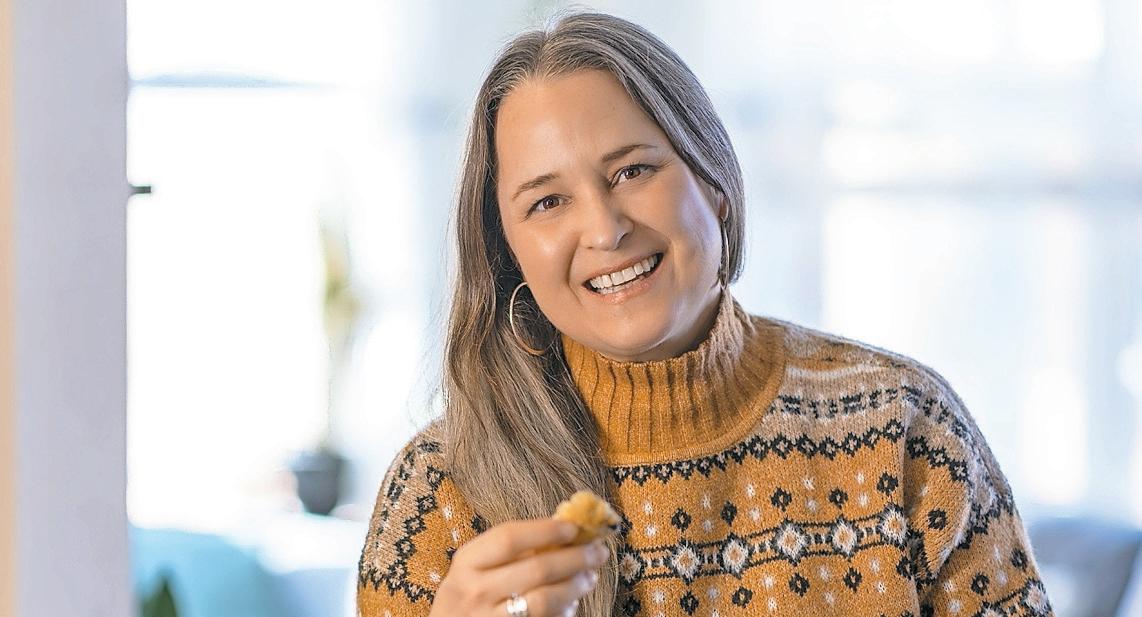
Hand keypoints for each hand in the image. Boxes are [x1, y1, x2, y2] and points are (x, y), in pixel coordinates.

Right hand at [428, 518, 607, 616]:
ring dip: (575, 586)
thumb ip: (510, 552)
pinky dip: (563, 611)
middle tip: (598, 551)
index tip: (574, 527)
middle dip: (574, 557)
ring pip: (543, 600)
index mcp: (467, 563)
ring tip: (590, 577)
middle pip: (535, 568)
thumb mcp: (475, 570)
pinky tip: (572, 603)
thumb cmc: (468, 597)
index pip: (509, 537)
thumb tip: (564, 530)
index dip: (546, 530)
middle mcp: (474, 591)